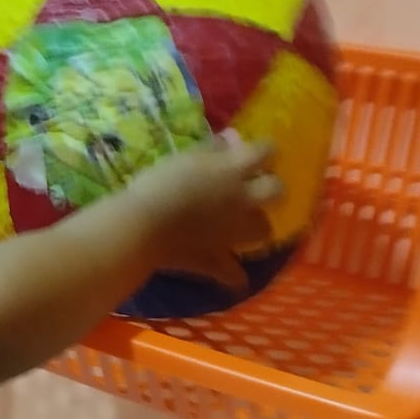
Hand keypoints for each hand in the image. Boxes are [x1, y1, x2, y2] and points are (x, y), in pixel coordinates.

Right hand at [130, 137, 281, 291]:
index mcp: (233, 170)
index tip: (258, 150)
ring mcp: (233, 233)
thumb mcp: (184, 157)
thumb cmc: (158, 185)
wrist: (143, 227)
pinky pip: (235, 275)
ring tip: (241, 226)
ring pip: (264, 231)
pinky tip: (231, 276)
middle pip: (276, 191)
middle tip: (255, 189)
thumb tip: (228, 142)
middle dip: (271, 188)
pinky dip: (235, 276)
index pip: (265, 151)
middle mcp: (242, 200)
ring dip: (256, 226)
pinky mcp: (218, 260)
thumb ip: (210, 149)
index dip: (265, 149)